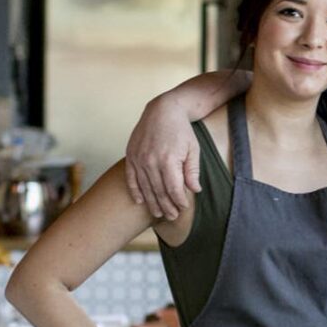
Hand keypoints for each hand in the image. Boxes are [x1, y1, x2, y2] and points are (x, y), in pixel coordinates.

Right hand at [125, 95, 201, 219]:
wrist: (163, 110)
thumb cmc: (182, 130)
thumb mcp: (193, 149)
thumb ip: (192, 171)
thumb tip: (194, 190)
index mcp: (168, 160)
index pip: (173, 189)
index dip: (179, 201)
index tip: (183, 208)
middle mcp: (151, 161)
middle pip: (158, 191)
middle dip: (166, 206)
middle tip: (172, 217)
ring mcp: (139, 158)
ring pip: (145, 187)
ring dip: (152, 202)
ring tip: (158, 213)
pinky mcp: (131, 155)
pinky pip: (131, 177)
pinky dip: (135, 190)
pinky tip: (139, 201)